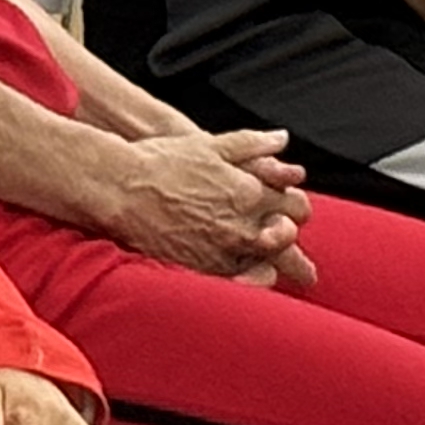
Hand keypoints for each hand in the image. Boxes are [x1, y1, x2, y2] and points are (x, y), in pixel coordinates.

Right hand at [68, 129, 313, 286]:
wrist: (122, 188)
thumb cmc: (161, 162)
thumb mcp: (210, 144)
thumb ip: (252, 144)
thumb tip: (281, 140)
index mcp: (249, 192)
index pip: (296, 207)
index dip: (297, 209)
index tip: (291, 212)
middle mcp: (243, 225)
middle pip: (288, 243)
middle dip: (295, 249)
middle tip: (302, 263)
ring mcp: (225, 251)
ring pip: (269, 267)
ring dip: (279, 270)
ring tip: (286, 279)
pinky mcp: (204, 269)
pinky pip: (241, 285)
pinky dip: (252, 283)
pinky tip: (253, 284)